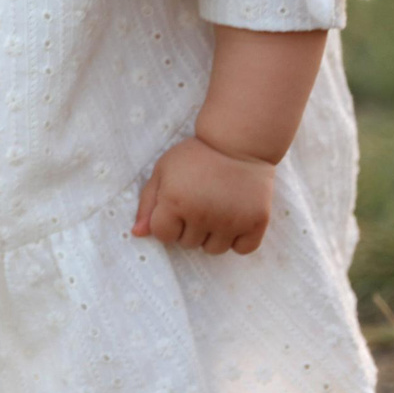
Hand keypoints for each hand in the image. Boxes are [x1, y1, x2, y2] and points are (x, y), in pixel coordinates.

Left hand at [132, 135, 276, 253]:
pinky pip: (242, 249)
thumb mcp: (163, 170)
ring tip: (217, 210)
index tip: (176, 208)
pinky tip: (235, 219)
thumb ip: (148, 203)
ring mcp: (231, 221)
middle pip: (188, 244)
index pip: (163, 235)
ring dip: (212, 236)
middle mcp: (202, 215)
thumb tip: (137, 233)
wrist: (239, 143)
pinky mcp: (256, 222)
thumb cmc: (196, 155)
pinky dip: (238, 240)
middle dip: (189, 228)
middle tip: (200, 203)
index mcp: (175, 202)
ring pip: (214, 250)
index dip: (167, 223)